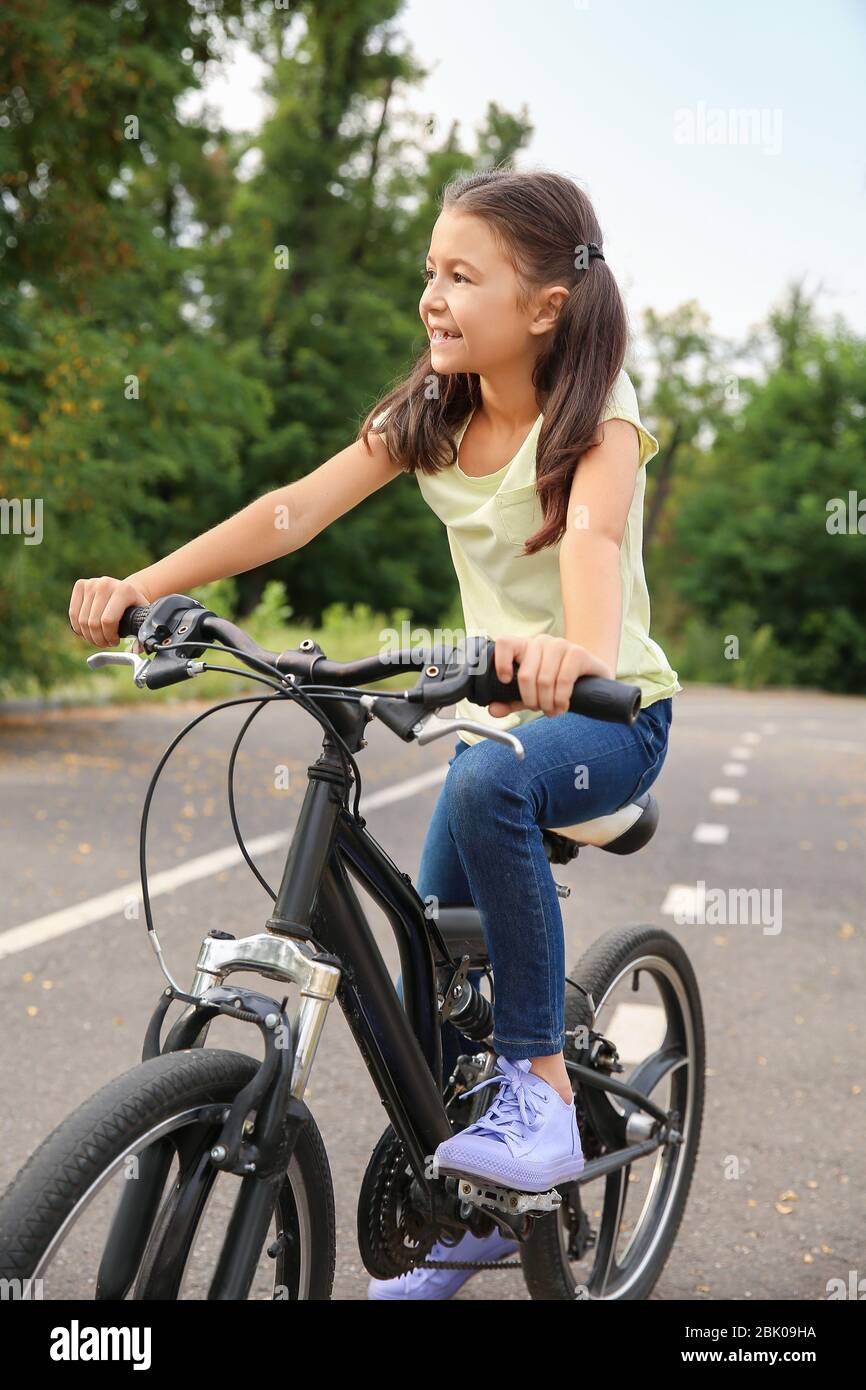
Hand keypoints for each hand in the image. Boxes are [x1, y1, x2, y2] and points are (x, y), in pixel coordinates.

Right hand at [68, 576, 151, 649]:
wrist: (125, 589)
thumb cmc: (133, 607)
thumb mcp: (142, 617)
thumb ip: (142, 635)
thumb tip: (136, 650)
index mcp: (124, 591)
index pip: (108, 621)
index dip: (109, 637)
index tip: (115, 642)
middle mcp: (106, 584)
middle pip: (93, 622)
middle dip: (98, 639)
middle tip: (105, 643)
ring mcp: (91, 583)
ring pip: (82, 620)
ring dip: (88, 636)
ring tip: (98, 639)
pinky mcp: (80, 585)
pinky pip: (73, 613)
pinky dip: (79, 628)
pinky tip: (87, 632)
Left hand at [488, 634, 613, 717]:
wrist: (591, 677)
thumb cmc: (556, 682)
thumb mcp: (531, 693)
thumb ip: (510, 700)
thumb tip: (493, 710)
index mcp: (524, 647)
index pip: (505, 643)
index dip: (501, 663)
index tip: (505, 681)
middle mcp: (540, 642)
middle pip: (525, 674)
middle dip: (531, 700)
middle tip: (538, 709)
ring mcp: (560, 645)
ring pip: (544, 680)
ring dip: (547, 703)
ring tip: (552, 711)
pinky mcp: (578, 653)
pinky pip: (563, 680)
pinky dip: (561, 699)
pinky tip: (562, 706)